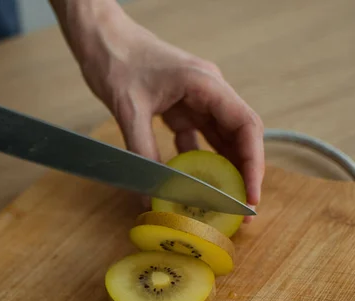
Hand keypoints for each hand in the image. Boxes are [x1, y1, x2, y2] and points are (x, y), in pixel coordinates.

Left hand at [52, 1, 263, 218]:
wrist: (100, 38)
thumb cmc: (116, 61)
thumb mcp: (129, 110)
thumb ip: (142, 152)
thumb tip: (151, 195)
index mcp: (206, 84)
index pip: (245, 126)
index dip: (253, 164)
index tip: (250, 197)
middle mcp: (208, 91)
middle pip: (239, 135)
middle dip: (244, 172)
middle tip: (242, 209)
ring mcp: (195, 99)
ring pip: (220, 138)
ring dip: (224, 169)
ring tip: (224, 201)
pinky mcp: (179, 107)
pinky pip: (197, 138)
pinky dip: (197, 161)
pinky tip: (193, 183)